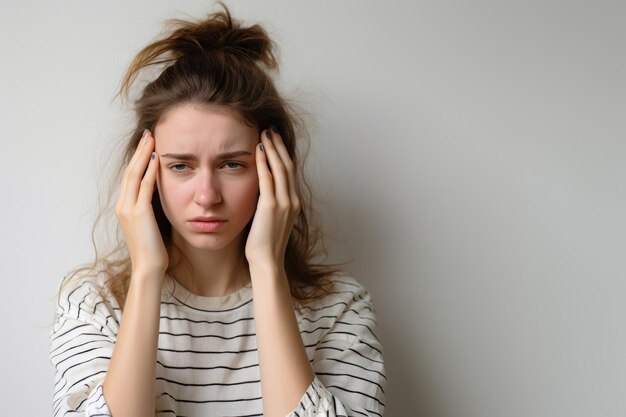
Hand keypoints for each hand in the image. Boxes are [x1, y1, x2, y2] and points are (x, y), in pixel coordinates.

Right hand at [115, 129, 168, 278]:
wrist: (148, 267)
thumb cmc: (152, 250)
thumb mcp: (149, 225)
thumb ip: (149, 210)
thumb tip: (158, 197)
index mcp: (124, 208)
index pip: (130, 177)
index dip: (137, 159)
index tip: (147, 144)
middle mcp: (122, 206)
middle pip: (130, 171)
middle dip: (139, 151)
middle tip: (148, 134)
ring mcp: (128, 209)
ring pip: (135, 175)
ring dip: (143, 155)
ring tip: (151, 139)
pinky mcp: (139, 213)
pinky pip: (145, 187)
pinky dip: (150, 171)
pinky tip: (156, 159)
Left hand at [245, 129, 300, 268]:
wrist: (267, 261)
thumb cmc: (265, 244)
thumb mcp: (271, 220)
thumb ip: (269, 204)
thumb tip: (261, 191)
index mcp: (294, 203)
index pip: (290, 172)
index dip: (283, 153)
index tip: (275, 140)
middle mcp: (292, 200)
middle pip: (287, 165)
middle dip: (279, 145)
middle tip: (270, 129)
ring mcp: (284, 203)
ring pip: (280, 168)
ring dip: (272, 148)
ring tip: (265, 133)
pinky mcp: (270, 207)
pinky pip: (268, 179)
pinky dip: (264, 162)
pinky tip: (259, 150)